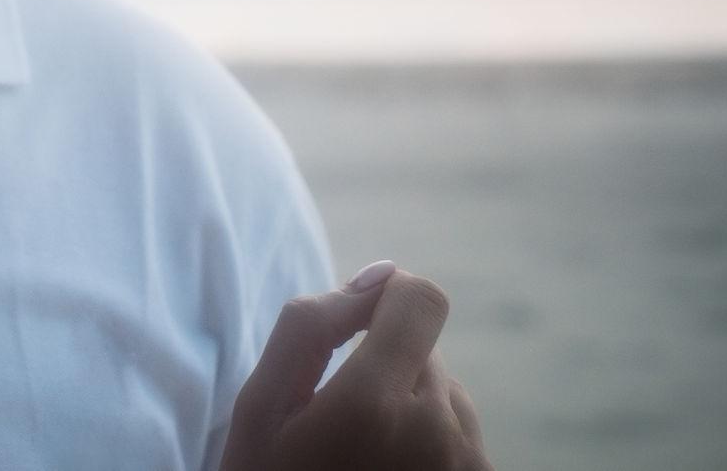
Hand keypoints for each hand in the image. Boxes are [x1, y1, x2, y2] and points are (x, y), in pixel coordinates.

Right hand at [219, 263, 490, 470]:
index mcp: (377, 401)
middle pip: (426, 348)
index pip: (422, 299)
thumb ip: (310, 326)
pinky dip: (427, 440)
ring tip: (360, 454)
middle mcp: (438, 429)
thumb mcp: (260, 407)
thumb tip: (377, 275)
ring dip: (407, 404)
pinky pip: (460, 434)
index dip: (386, 298)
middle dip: (383, 364)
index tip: (353, 325)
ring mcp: (467, 465)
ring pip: (445, 391)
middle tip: (335, 420)